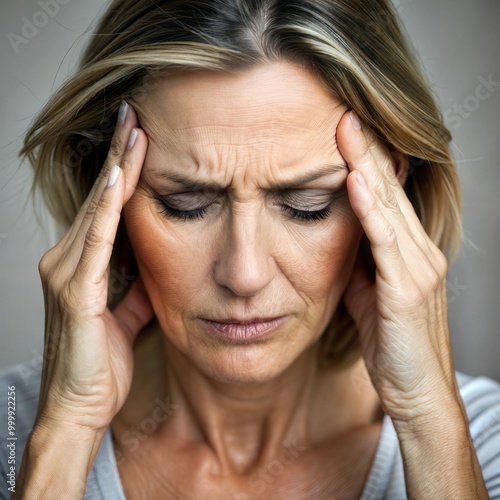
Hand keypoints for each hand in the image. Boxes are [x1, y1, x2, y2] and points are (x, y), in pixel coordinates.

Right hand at [35, 101, 153, 433]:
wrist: (81, 407)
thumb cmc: (102, 364)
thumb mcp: (128, 315)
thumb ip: (137, 287)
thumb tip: (155, 266)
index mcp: (83, 265)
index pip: (108, 207)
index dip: (122, 172)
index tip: (140, 138)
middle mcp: (67, 261)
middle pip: (100, 198)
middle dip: (118, 156)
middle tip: (135, 114)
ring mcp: (67, 273)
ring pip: (98, 210)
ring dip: (116, 169)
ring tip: (132, 130)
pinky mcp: (75, 292)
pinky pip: (95, 241)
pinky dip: (108, 208)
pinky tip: (118, 179)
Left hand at [337, 110, 459, 425]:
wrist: (416, 392)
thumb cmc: (390, 343)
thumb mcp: (368, 295)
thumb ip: (356, 263)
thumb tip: (333, 237)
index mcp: (407, 252)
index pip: (385, 195)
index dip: (365, 160)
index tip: (343, 130)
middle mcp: (420, 251)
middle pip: (390, 190)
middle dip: (366, 150)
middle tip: (346, 111)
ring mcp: (419, 267)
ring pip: (390, 206)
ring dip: (367, 165)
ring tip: (348, 129)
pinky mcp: (409, 289)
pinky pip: (385, 241)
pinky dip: (371, 208)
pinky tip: (357, 180)